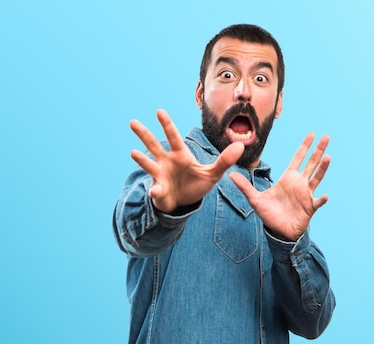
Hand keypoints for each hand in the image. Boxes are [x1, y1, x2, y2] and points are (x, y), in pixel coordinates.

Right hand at [130, 109, 244, 212]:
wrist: (184, 203)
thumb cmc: (195, 184)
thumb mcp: (212, 174)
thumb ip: (225, 160)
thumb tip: (241, 145)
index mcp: (179, 154)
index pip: (173, 136)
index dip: (167, 124)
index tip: (159, 111)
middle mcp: (166, 161)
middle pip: (153, 144)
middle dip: (144, 134)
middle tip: (132, 122)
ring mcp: (160, 175)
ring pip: (148, 164)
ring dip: (141, 159)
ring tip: (133, 153)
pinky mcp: (158, 190)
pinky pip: (156, 189)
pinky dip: (155, 190)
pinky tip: (155, 191)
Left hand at [230, 133, 330, 241]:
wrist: (278, 231)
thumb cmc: (269, 214)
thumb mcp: (255, 199)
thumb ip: (245, 186)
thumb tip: (230, 175)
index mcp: (288, 178)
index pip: (298, 158)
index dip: (304, 146)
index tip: (312, 133)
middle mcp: (299, 183)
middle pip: (311, 163)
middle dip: (318, 150)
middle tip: (326, 136)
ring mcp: (307, 194)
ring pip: (317, 178)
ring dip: (322, 168)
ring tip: (328, 157)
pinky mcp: (310, 207)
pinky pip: (318, 202)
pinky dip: (322, 199)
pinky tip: (325, 195)